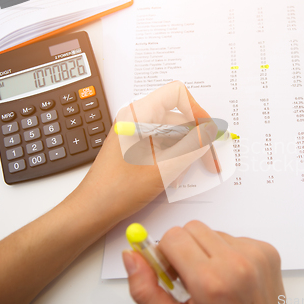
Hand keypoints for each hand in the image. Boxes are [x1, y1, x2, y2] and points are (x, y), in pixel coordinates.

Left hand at [69, 81, 216, 225]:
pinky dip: (175, 156)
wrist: (93, 210)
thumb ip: (192, 147)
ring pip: (173, 132)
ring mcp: (136, 132)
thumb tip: (210, 132)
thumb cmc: (117, 190)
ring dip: (186, 150)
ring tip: (188, 172)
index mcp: (138, 115)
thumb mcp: (164, 168)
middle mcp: (137, 118)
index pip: (176, 94)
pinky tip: (176, 175)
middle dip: (196, 137)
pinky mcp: (137, 145)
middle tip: (209, 159)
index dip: (196, 110)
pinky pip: (164, 143)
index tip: (206, 131)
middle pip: (178, 116)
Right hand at [123, 221, 285, 303]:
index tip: (169, 271)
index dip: (165, 253)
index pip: (173, 237)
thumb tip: (131, 256)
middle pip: (192, 228)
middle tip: (189, 277)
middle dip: (184, 249)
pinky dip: (227, 254)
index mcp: (211, 282)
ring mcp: (255, 255)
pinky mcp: (268, 251)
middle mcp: (237, 263)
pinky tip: (230, 278)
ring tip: (214, 282)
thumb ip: (146, 290)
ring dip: (206, 251)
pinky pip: (234, 238)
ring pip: (213, 232)